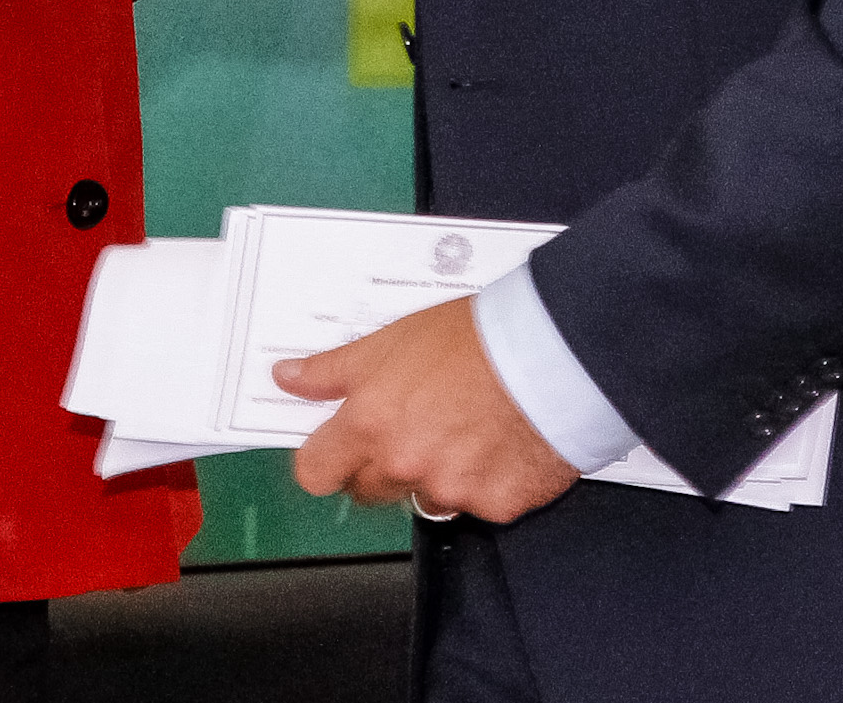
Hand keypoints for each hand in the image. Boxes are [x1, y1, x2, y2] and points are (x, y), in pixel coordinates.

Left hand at [277, 297, 579, 524]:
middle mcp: (405, 464)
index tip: (336, 446)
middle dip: (383, 464)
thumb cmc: (478, 338)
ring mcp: (452, 490)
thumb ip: (334, 369)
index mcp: (370, 424)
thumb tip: (288, 377)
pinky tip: (500, 441)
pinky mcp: (497, 505)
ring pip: (426, 498)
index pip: (315, 472)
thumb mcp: (392, 339)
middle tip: (417, 422)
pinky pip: (479, 504)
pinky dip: (487, 481)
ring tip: (467, 426)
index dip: (325, 458)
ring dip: (437, 474)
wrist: (553, 350)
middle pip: (368, 490)